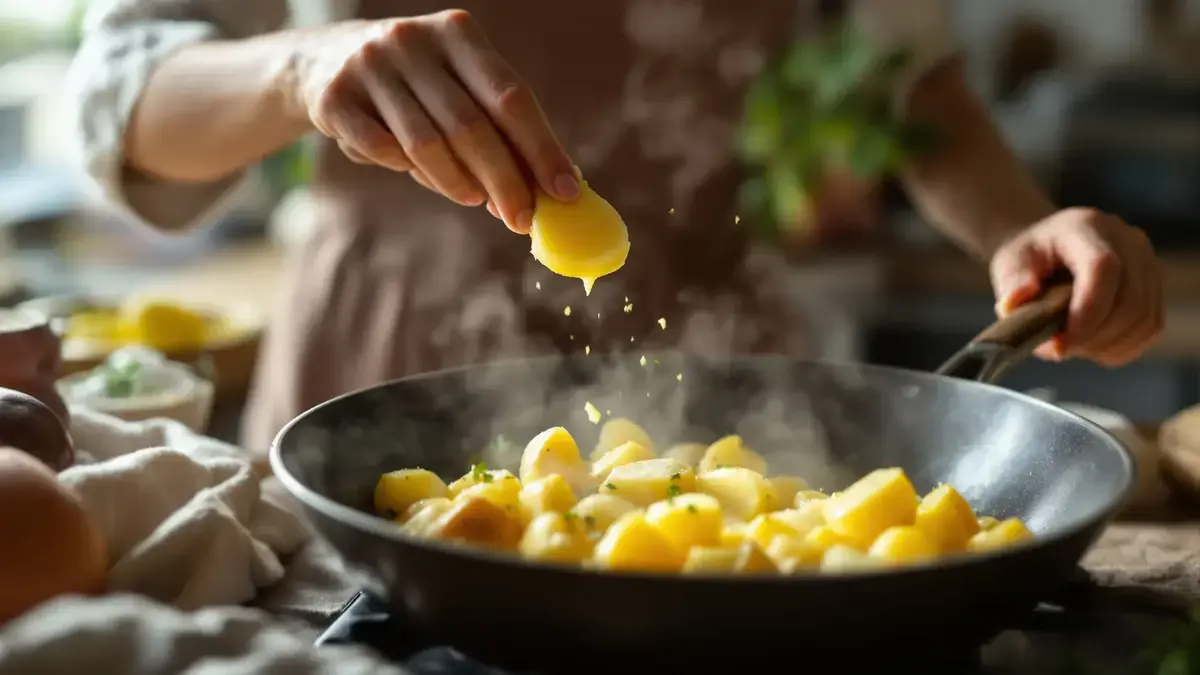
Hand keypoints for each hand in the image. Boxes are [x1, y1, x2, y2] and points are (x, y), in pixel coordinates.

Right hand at [285, 10, 578, 232]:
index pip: (511, 97)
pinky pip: (382, 150)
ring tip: (475, 200)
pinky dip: (407, 170)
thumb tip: (546, 189)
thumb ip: (498, 128)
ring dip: (458, 183)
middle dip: (504, 181)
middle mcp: (412, 40)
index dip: (541, 148)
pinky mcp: (334, 97)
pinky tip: (419, 173)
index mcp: (457, 33)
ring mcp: (369, 65)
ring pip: (426, 145)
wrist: (324, 61)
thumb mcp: (458, 86)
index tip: (565, 192)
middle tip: (522, 219)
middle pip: (470, 126)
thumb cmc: (417, 85)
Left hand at [988, 207, 1163, 365]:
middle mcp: (1128, 241)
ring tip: (1073, 346)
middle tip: (1060, 349)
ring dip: (1107, 345)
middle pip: (1130, 300)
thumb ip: (1012, 283)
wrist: (1049, 248)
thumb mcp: (1008, 262)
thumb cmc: (1029, 257)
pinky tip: (1093, 346)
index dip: (1086, 313)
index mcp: (1087, 227)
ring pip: (1144, 318)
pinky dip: (1122, 346)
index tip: (1060, 343)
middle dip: (1094, 336)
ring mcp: (1148, 263)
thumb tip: (1013, 304)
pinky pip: (1151, 327)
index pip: (1103, 269)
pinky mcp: (1155, 287)